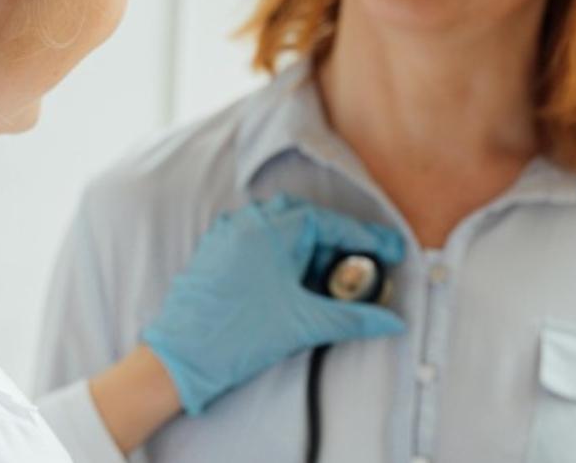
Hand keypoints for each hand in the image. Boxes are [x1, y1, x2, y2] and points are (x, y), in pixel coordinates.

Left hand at [141, 194, 405, 414]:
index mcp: (273, 229)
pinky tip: (290, 280)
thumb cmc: (238, 335)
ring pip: (278, 226)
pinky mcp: (214, 250)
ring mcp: (227, 234)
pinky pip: (255, 237)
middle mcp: (248, 222)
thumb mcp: (304, 324)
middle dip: (334, 240)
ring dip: (305, 246)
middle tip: (357, 266)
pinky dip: (279, 252)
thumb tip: (392, 321)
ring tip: (324, 278)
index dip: (365, 238)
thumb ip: (352, 318)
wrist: (182, 357)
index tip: (390, 251)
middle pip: (305, 218)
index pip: (330, 223)